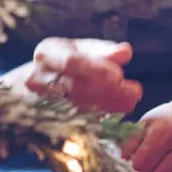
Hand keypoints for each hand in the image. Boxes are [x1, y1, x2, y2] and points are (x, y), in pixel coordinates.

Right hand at [23, 37, 142, 114]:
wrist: (42, 80)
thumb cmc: (69, 58)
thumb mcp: (84, 49)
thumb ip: (105, 51)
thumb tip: (125, 52)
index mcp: (47, 53)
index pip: (70, 62)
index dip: (95, 69)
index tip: (119, 75)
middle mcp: (37, 78)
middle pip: (75, 87)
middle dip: (107, 89)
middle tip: (134, 91)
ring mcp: (40, 102)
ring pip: (78, 107)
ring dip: (109, 104)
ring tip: (132, 98)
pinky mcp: (47, 121)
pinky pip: (77, 122)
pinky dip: (101, 117)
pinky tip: (120, 111)